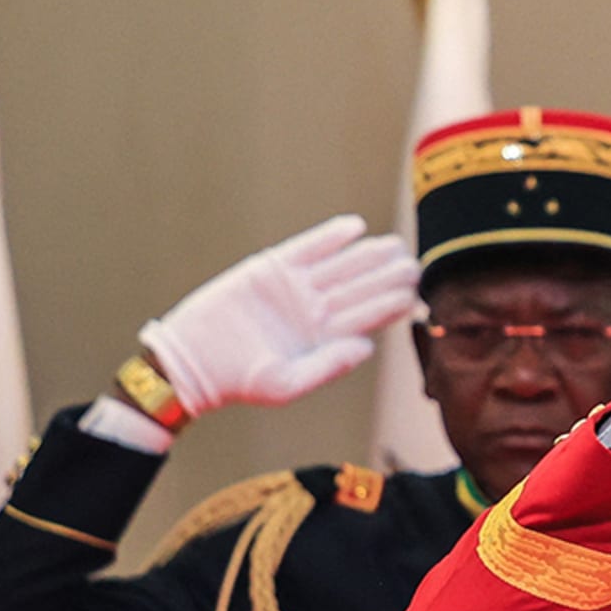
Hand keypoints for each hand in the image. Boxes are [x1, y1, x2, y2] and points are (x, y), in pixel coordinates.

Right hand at [138, 215, 419, 416]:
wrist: (194, 362)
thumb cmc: (242, 381)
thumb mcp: (287, 383)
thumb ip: (329, 366)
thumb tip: (368, 347)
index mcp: (327, 337)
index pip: (368, 316)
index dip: (392, 303)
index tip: (415, 294)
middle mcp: (316, 309)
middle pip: (360, 287)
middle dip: (388, 275)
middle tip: (413, 264)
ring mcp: (296, 287)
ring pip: (340, 265)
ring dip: (367, 254)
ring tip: (394, 245)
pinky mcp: (271, 268)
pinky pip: (307, 247)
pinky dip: (329, 237)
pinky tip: (354, 227)